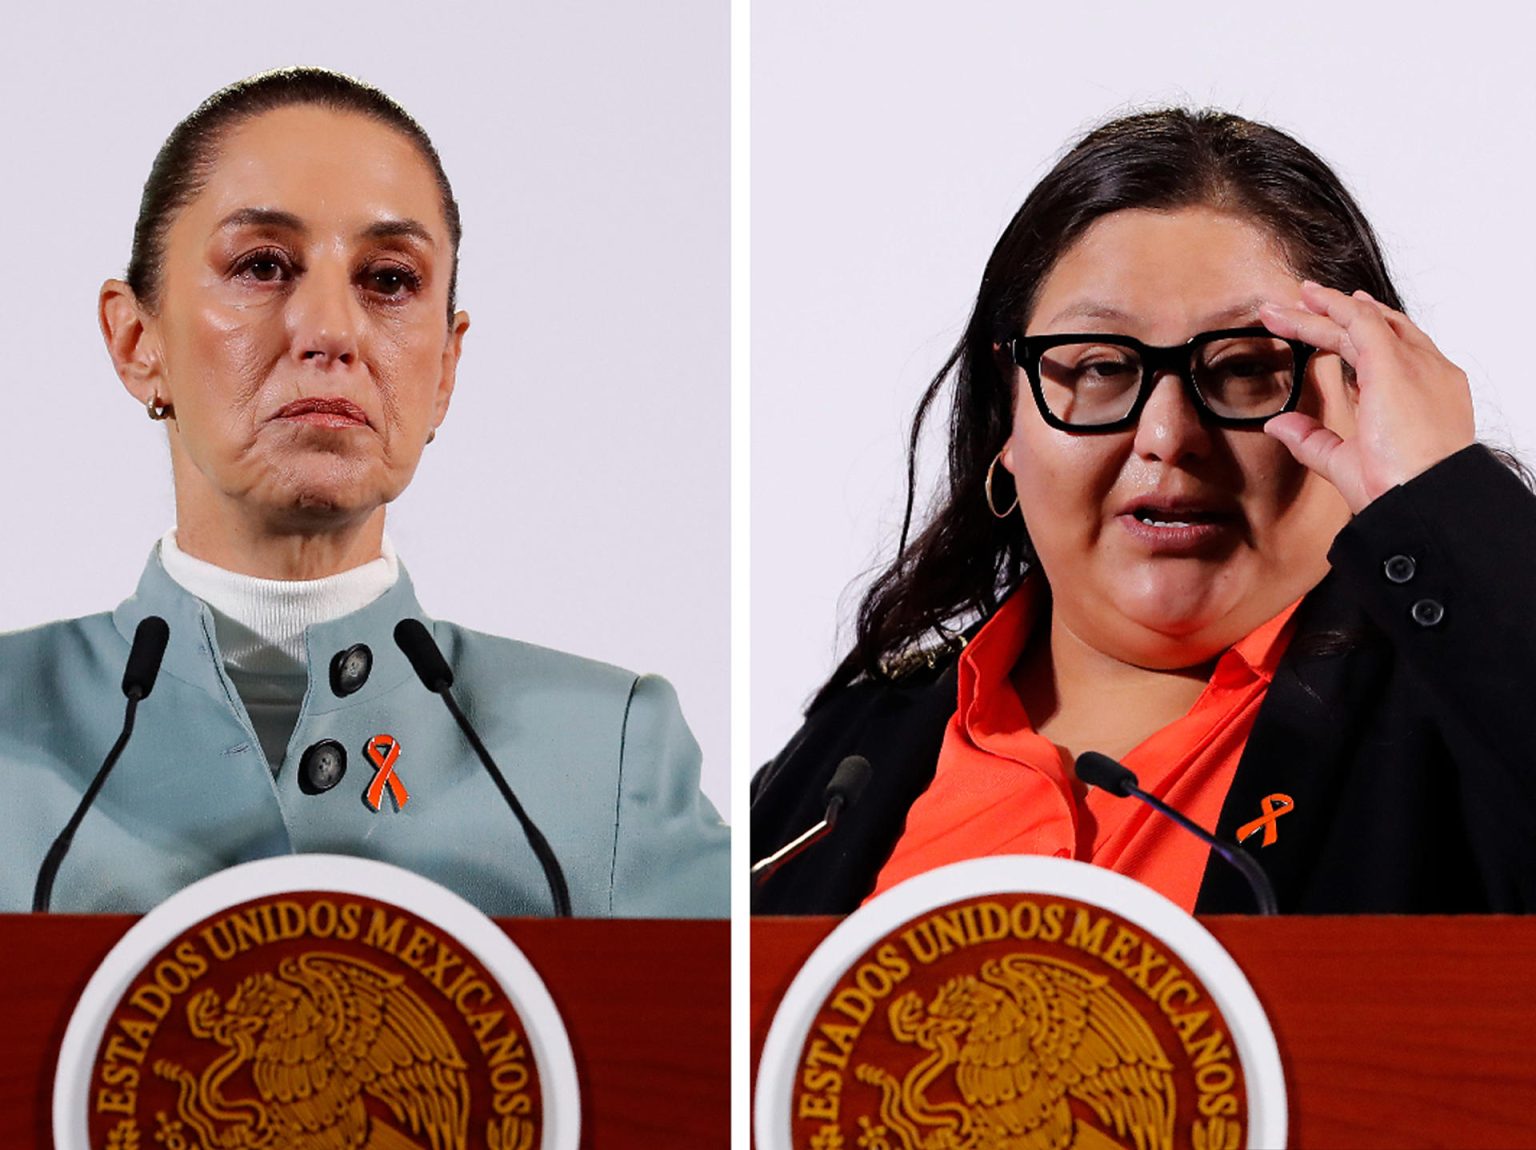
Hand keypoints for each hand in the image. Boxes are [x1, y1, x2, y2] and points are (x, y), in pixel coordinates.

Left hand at [1258, 280, 1474, 513]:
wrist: (1423, 499)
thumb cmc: (1397, 490)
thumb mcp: (1345, 462)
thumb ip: (1313, 439)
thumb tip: (1278, 425)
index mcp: (1426, 395)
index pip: (1394, 350)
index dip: (1362, 333)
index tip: (1334, 324)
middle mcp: (1426, 372)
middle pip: (1378, 329)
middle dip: (1337, 314)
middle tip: (1303, 302)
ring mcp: (1412, 364)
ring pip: (1361, 322)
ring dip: (1323, 308)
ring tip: (1292, 300)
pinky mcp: (1391, 363)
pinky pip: (1360, 320)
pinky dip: (1334, 306)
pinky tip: (1310, 300)